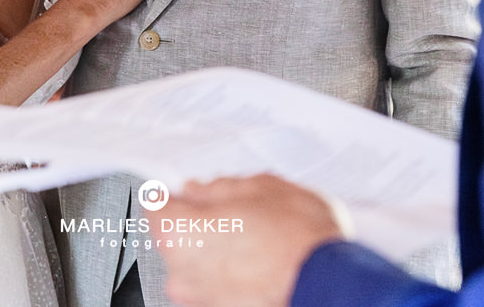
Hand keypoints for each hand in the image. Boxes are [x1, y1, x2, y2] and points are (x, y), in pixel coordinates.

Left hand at [147, 174, 342, 306]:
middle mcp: (181, 272)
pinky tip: (261, 264)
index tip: (188, 192)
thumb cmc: (299, 239)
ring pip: (198, 264)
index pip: (155, 204)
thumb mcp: (261, 187)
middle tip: (235, 212)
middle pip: (175, 238)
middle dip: (200, 223)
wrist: (328, 284)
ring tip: (257, 240)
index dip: (175, 194)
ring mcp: (201, 299)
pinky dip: (232, 276)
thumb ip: (220, 187)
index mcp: (179, 232)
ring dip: (217, 252)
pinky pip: (218, 286)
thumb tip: (201, 189)